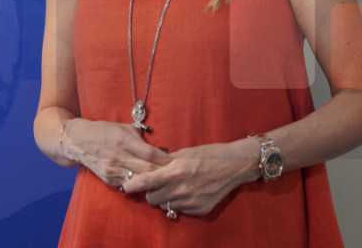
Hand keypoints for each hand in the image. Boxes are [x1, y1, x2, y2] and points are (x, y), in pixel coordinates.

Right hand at [63, 118, 168, 188]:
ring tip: (165, 181)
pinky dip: (139, 185)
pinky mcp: (108, 179)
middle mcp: (119, 156)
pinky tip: (149, 184)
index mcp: (125, 140)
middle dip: (163, 172)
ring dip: (153, 181)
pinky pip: (128, 184)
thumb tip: (162, 148)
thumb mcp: (124, 128)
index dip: (166, 159)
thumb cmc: (105, 131)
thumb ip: (142, 137)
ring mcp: (112, 169)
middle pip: (147, 169)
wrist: (78, 141)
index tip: (177, 161)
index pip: (152, 153)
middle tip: (176, 174)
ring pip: (139, 180)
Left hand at [121, 138, 259, 216]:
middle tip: (158, 183)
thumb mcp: (186, 152)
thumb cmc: (210, 154)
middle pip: (152, 198)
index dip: (132, 185)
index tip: (125, 186)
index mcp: (176, 171)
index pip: (145, 182)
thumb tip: (149, 168)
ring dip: (166, 198)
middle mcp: (181, 188)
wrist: (235, 165)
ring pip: (165, 206)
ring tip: (175, 187)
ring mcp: (191, 201)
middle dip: (152, 191)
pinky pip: (180, 210)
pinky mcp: (199, 209)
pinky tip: (189, 192)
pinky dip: (180, 203)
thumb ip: (166, 162)